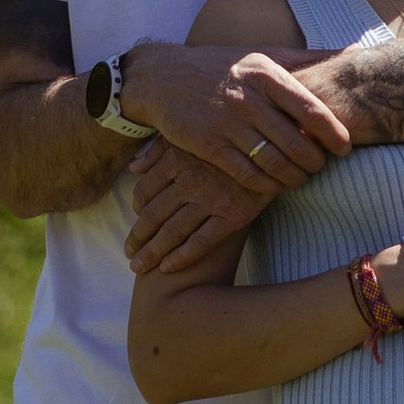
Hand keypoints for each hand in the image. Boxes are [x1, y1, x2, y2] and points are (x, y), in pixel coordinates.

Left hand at [124, 138, 268, 275]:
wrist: (274, 146)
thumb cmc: (230, 139)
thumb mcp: (191, 135)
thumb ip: (159, 150)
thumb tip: (134, 168)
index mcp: (177, 161)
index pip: (145, 191)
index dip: (136, 210)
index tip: (136, 222)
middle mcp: (190, 182)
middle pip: (153, 215)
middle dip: (138, 238)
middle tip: (129, 254)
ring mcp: (211, 200)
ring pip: (172, 232)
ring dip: (152, 252)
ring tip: (139, 267)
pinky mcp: (233, 216)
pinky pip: (201, 242)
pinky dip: (181, 257)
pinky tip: (167, 268)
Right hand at [131, 41, 352, 188]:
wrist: (164, 77)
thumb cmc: (223, 67)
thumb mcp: (262, 54)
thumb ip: (307, 57)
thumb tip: (354, 50)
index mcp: (265, 73)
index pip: (309, 108)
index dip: (333, 133)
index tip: (345, 148)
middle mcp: (247, 97)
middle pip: (295, 141)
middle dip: (316, 161)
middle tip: (323, 167)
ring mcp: (226, 123)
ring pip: (274, 162)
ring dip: (295, 177)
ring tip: (303, 178)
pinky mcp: (208, 145)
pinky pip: (248, 174)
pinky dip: (268, 185)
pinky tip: (277, 185)